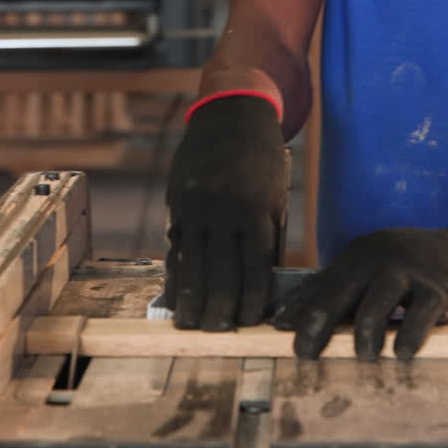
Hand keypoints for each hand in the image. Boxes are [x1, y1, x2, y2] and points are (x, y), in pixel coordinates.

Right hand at [164, 94, 287, 329]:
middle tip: (215, 334)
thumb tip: (259, 287)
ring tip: (187, 324)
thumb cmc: (261, 160)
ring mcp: (196, 204)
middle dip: (218, 306)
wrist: (232, 114)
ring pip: (191, 260)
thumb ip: (266, 238)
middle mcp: (224, 209)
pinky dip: (174, 269)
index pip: (254, 266)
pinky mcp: (177, 199)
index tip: (250, 322)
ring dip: (189, 296)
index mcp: (255, 209)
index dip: (252, 299)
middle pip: (220, 270)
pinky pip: (175, 241)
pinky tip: (173, 290)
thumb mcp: (273, 195)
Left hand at [274, 221, 447, 359]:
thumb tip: (301, 317)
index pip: (323, 281)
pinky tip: (401, 356)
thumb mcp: (380, 266)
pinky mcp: (439, 289)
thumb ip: (348, 287)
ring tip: (363, 357)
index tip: (279, 330)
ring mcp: (411, 271)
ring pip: (377, 303)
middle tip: (303, 353)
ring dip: (366, 334)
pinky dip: (408, 338)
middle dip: (318, 324)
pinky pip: (419, 316)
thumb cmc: (419, 266)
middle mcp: (382, 257)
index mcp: (362, 252)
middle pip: (342, 291)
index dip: (300, 306)